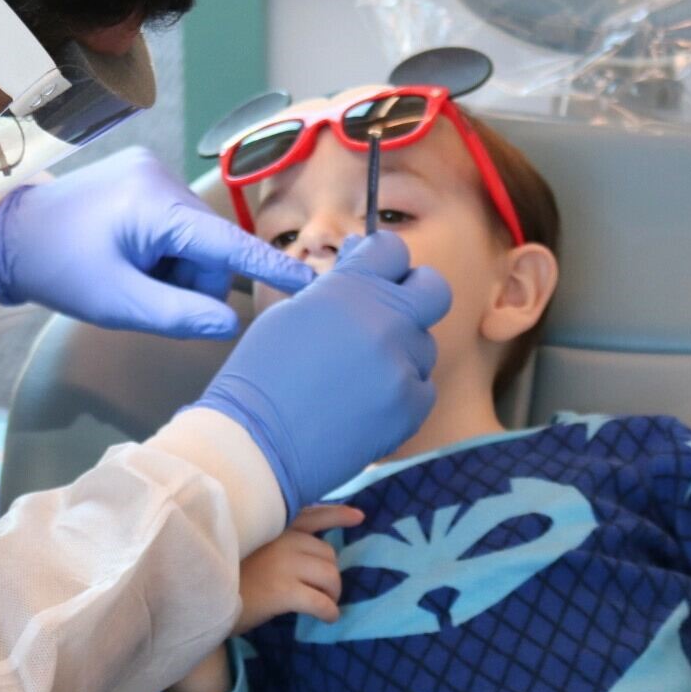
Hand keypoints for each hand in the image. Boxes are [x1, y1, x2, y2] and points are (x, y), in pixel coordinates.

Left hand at [0, 146, 314, 338]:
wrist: (7, 233)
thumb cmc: (57, 267)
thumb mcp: (116, 302)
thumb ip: (177, 315)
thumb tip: (229, 324)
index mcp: (156, 203)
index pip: (228, 242)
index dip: (271, 267)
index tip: (313, 283)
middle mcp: (161, 176)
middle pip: (211, 247)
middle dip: (190, 281)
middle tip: (146, 298)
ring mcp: (152, 172)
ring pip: (196, 240)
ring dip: (174, 269)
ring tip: (131, 277)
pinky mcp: (143, 177)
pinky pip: (176, 226)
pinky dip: (164, 252)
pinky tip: (130, 258)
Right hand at [193, 233, 450, 513]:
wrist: (257, 442)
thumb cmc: (261, 375)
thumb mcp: (291, 313)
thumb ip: (336, 286)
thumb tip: (358, 259)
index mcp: (351, 289)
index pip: (393, 248)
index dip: (382, 260)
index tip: (373, 273)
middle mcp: (385, 320)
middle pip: (433, 289)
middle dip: (414, 295)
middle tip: (389, 314)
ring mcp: (402, 365)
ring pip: (424, 344)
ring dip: (401, 352)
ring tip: (359, 374)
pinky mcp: (411, 407)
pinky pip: (423, 388)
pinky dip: (401, 393)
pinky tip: (366, 403)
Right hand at [234, 505, 362, 634]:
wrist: (202, 598)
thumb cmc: (223, 576)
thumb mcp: (248, 548)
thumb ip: (275, 544)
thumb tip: (309, 556)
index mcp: (273, 527)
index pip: (312, 515)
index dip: (337, 515)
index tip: (358, 517)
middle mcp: (282, 540)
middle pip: (328, 553)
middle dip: (330, 574)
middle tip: (323, 591)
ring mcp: (283, 564)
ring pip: (330, 576)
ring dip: (333, 593)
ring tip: (325, 605)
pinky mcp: (283, 591)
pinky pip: (321, 602)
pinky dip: (329, 611)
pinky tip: (327, 618)